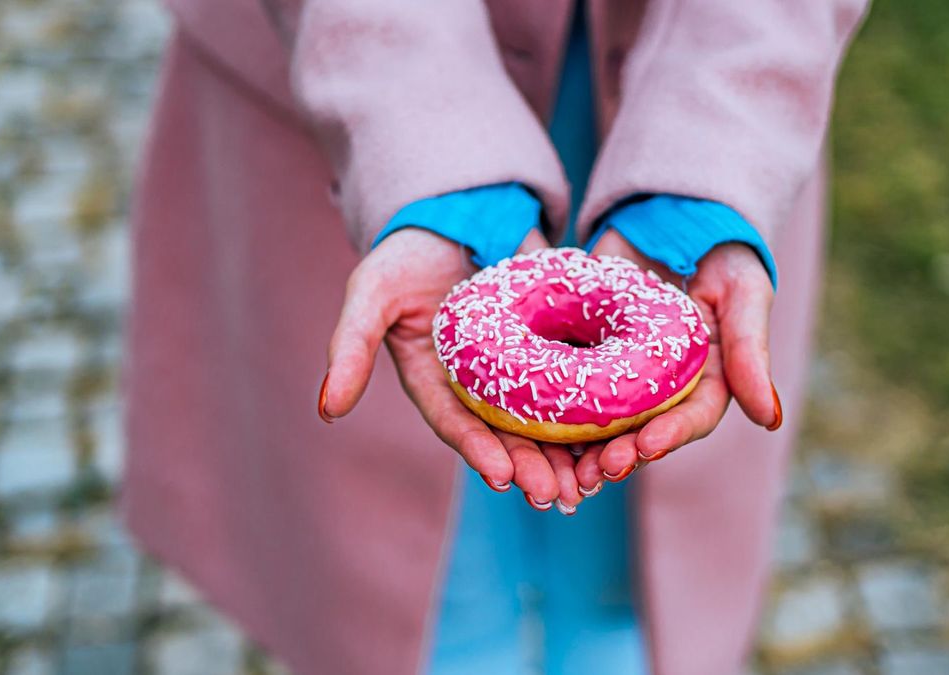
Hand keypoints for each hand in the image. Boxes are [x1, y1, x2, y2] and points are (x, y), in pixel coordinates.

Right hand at [318, 228, 587, 512]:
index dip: (478, 450)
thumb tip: (326, 410)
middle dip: (529, 466)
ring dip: (565, 454)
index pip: (456, 423)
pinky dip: (597, 409)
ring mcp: (519, 367)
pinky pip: (580, 381)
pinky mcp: (555, 344)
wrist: (460, 207)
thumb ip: (350, 346)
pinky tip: (621, 433)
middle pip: (506, 434)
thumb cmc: (409, 250)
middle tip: (555, 495)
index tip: (501, 477)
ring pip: (546, 419)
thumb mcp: (373, 289)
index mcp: (435, 380)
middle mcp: (478, 384)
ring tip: (590, 482)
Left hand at [573, 230, 781, 490]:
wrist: (669, 210)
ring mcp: (621, 372)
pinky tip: (531, 429)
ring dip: (585, 449)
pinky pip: (563, 384)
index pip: (693, 418)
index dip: (670, 435)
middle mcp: (664, 387)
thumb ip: (750, 352)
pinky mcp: (583, 351)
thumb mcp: (744, 293)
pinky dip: (549, 410)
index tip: (646, 447)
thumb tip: (769, 419)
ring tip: (566, 469)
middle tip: (598, 472)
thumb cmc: (720, 250)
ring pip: (601, 420)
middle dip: (622, 454)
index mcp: (708, 380)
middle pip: (643, 431)